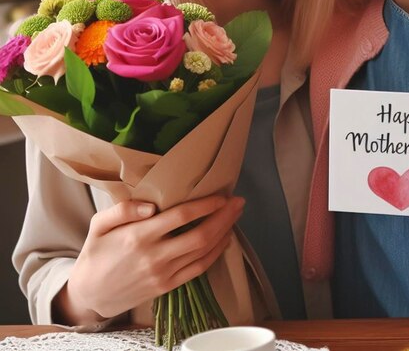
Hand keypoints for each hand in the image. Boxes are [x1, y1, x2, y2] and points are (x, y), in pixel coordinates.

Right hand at [54, 195, 244, 324]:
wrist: (89, 295)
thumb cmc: (95, 253)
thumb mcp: (98, 225)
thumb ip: (122, 210)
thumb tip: (152, 205)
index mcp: (138, 236)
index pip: (181, 217)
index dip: (205, 204)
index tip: (221, 195)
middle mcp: (154, 256)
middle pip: (200, 234)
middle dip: (224, 216)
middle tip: (238, 202)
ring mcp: (163, 274)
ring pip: (203, 252)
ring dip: (224, 232)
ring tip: (236, 216)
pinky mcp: (167, 287)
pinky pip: (199, 269)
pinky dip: (216, 253)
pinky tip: (225, 239)